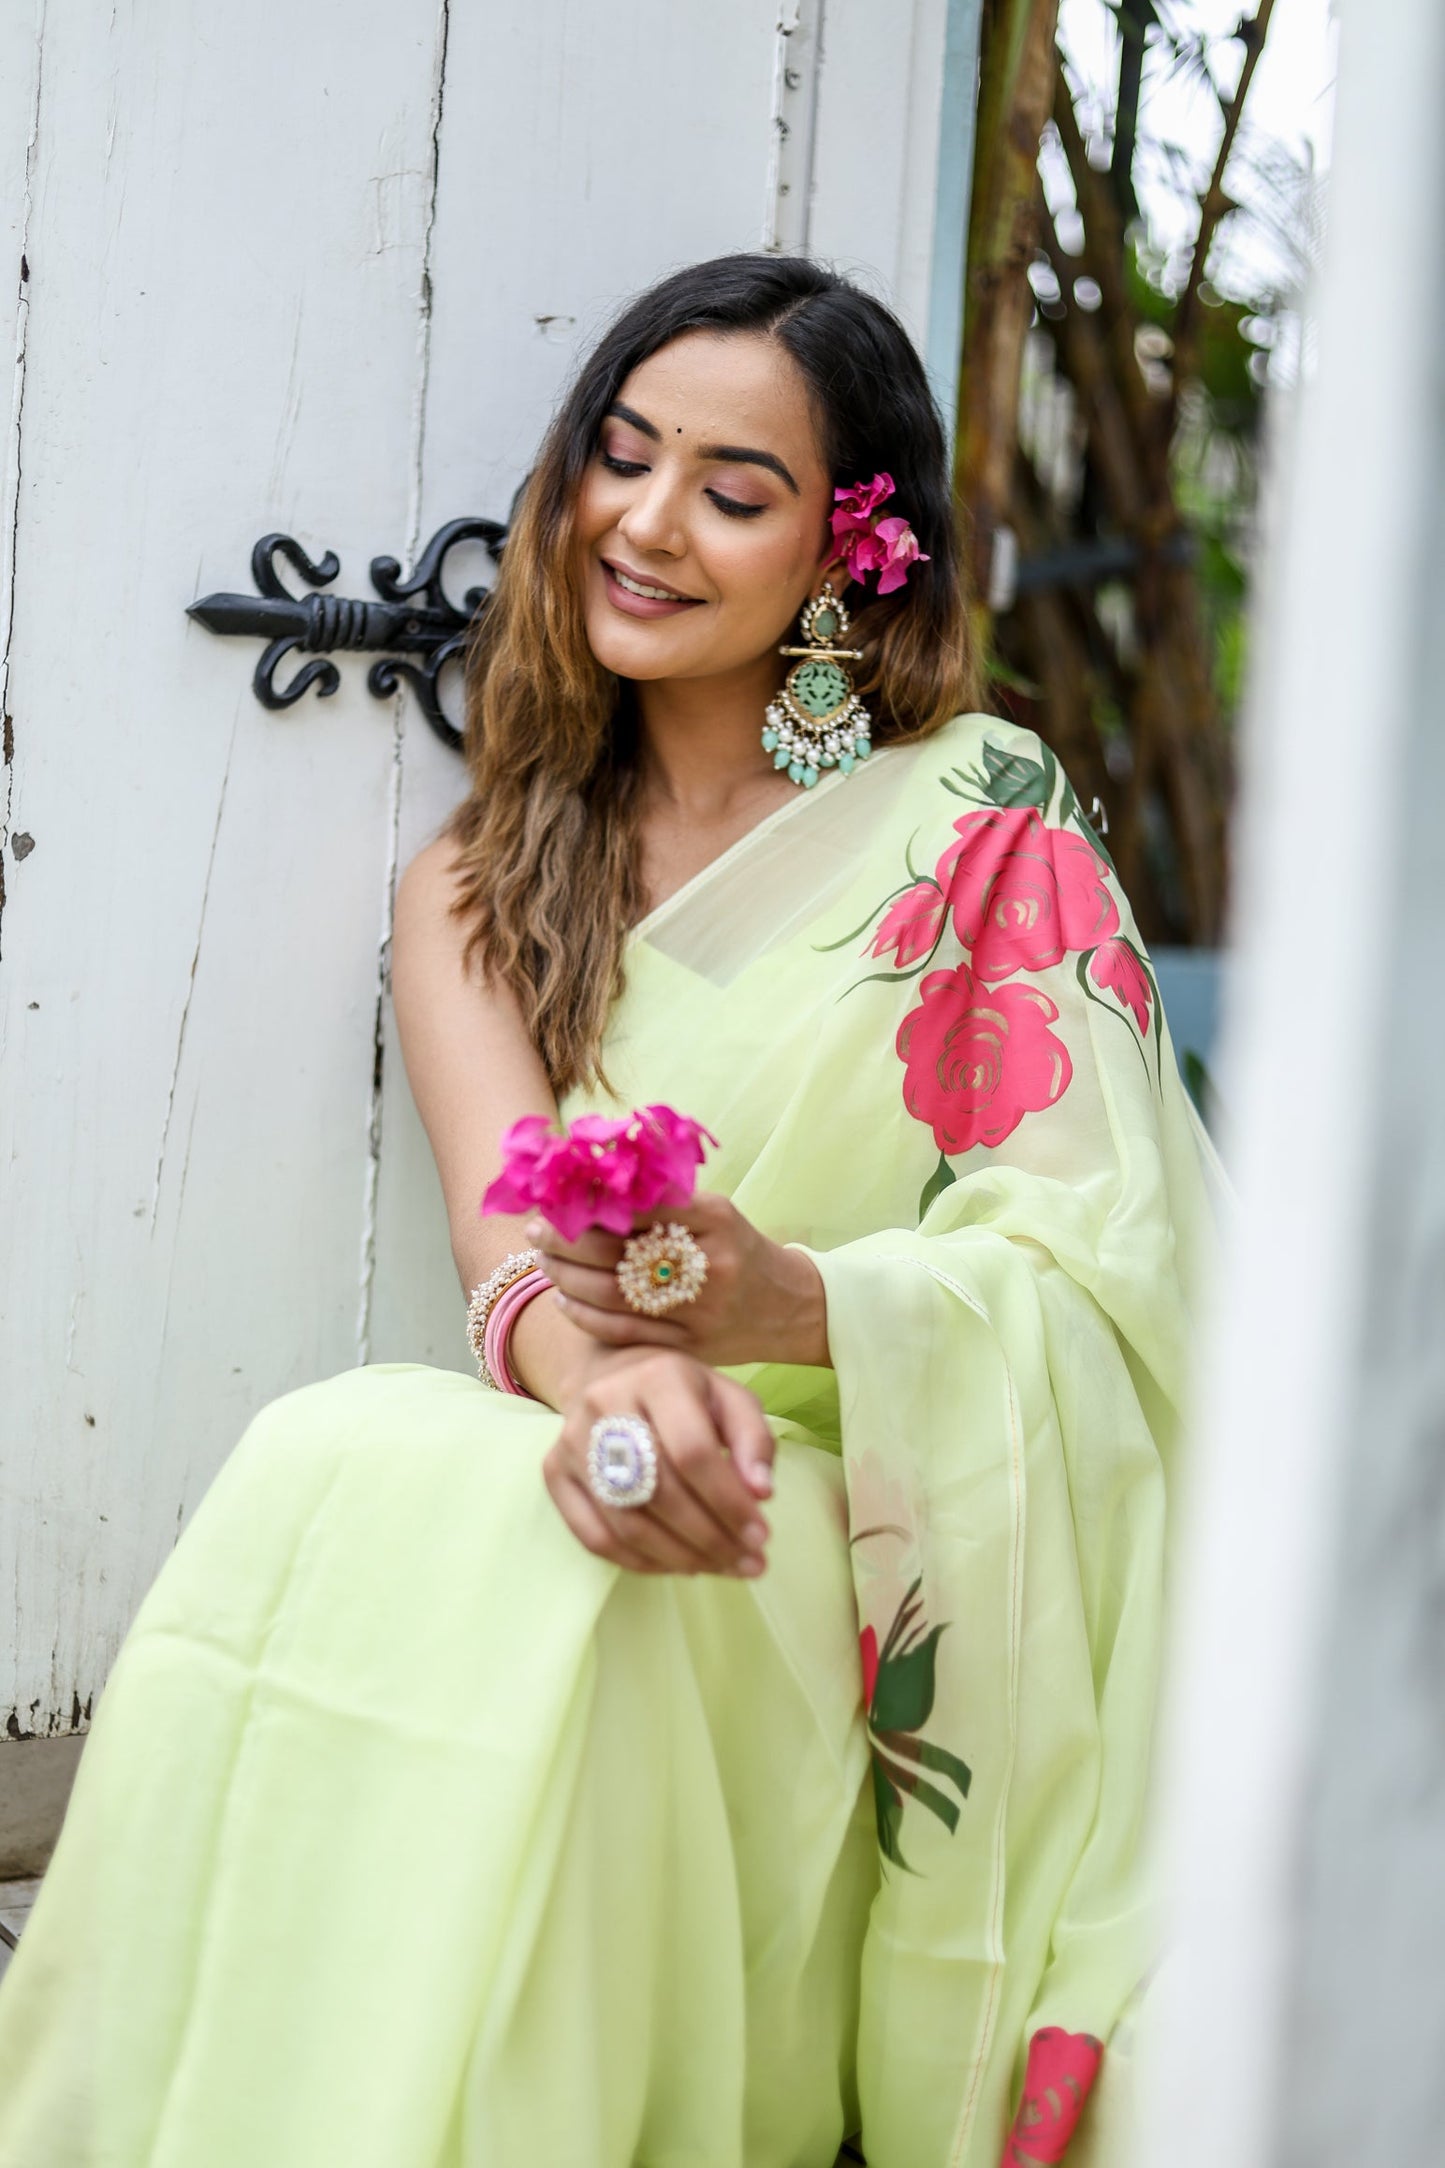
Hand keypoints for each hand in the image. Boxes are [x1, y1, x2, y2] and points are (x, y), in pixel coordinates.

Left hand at [524, 1190, 829, 1369]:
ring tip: (543, 1260)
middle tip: (536, 1229)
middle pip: (617, 1250)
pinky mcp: (689, 1346)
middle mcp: (709, 1263)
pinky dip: (585, 1315)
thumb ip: (661, 1199)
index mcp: (715, 1218)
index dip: (589, 1201)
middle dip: (565, 1238)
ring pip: (612, 1294)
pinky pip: (622, 1332)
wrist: (789, 1306)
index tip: (558, 1196)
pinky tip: (564, 1298)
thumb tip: (590, 1182)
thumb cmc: (737, 1249)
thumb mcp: (715, 1211)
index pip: (637, 1204)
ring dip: (566, 1276)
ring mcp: (699, 1309)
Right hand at [543, 1348, 775, 1577]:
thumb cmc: (684, 1392)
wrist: (611, 1374)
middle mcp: (605, 1404)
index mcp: (657, 1376)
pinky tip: (680, 1566)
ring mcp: (572, 1440)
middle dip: (711, 1538)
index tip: (761, 1536)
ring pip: (626, 1522)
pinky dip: (642, 1563)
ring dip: (680, 1558)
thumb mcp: (729, 1397)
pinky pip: (594, 1537)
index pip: (692, 1451)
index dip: (728, 1501)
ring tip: (722, 1569)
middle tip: (749, 1563)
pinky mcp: (554, 1472)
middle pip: (659, 1492)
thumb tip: (760, 1494)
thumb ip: (753, 1439)